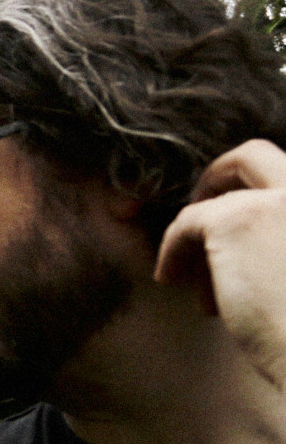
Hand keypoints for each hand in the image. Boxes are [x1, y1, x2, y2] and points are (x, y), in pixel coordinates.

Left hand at [155, 139, 285, 388]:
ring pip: (220, 203)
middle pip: (255, 153)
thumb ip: (281, 243)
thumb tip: (247, 244)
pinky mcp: (238, 219)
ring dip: (206, 240)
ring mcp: (280, 198)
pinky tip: (169, 279)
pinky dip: (174, 249)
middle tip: (202, 213)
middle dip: (220, 177)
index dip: (259, 189)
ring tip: (206, 290)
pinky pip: (188, 223)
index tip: (241, 219)